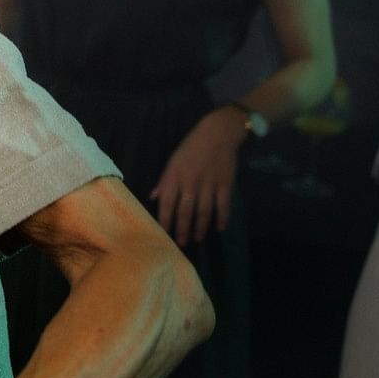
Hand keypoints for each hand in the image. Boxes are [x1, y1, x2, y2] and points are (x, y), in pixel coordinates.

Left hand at [150, 108, 242, 244]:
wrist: (217, 134)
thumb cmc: (191, 148)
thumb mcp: (172, 162)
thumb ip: (164, 181)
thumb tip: (153, 197)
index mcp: (174, 177)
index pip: (167, 203)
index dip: (165, 220)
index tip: (163, 234)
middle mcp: (190, 183)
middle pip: (185, 211)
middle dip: (182, 229)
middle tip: (182, 243)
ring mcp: (209, 184)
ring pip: (204, 211)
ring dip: (200, 227)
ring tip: (198, 239)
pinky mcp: (225, 184)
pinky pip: (223, 205)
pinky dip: (222, 218)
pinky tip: (219, 228)